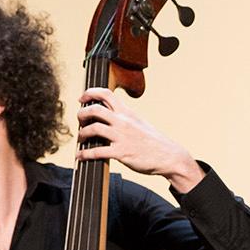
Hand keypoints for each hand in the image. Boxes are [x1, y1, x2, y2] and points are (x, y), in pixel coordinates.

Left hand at [76, 87, 204, 191]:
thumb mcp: (139, 122)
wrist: (169, 156)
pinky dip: (85, 154)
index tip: (82, 98)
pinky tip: (81, 156)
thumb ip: (123, 117)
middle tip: (80, 121)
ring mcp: (122, 137)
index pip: (106, 93)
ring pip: (93, 129)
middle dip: (81, 114)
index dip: (89, 93)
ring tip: (81, 139)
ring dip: (82, 134)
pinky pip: (97, 152)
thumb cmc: (154, 142)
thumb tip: (107, 114)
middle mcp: (123, 122)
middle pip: (94, 109)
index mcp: (127, 113)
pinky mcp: (121, 153)